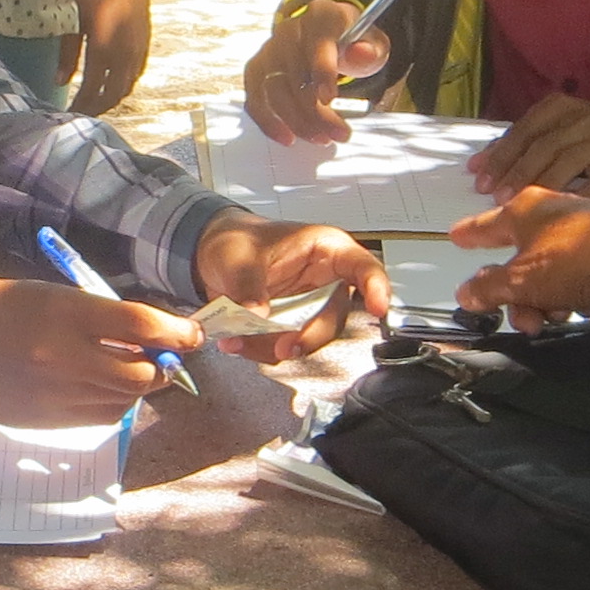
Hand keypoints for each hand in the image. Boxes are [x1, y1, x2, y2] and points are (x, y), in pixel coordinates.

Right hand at [0, 281, 197, 424]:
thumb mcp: (52, 295)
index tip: (193, 333)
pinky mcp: (50, 420)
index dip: (178, 331)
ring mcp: (59, 394)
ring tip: (130, 369)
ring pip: (127, 399)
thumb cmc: (0, 309)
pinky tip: (105, 388)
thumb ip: (100, 315)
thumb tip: (150, 337)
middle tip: (165, 355)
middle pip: (144, 372)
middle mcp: (68, 358)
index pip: (141, 326)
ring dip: (140, 385)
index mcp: (68, 314)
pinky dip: (117, 403)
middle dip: (164, 365)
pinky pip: (103, 417)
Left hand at [72, 0, 152, 115]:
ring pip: (127, 86)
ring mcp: (139, 49)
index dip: (80, 105)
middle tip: (81, 113)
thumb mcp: (73, 19)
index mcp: (105, 49)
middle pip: (112, 95)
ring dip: (111, 98)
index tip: (69, 113)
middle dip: (96, 108)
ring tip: (95, 102)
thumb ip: (67, 53)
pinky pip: (136, 73)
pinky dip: (124, 84)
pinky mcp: (146, 43)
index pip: (92, 90)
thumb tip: (59, 81)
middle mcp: (125, 54)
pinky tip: (113, 83)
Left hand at [188, 215, 390, 357]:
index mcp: (325, 249)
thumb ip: (249, 287)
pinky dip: (261, 350)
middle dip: (308, 337)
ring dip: (275, 347)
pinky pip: (285, 347)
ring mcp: (309, 306)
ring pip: (310, 339)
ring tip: (240, 338)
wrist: (212, 254)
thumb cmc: (236, 239)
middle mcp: (324, 280)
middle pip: (335, 318)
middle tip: (283, 347)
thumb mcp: (239, 257)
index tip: (377, 307)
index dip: (377, 287)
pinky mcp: (290, 325)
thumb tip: (257, 317)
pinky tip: (237, 340)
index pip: (363, 266)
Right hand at [241, 0, 390, 144]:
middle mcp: (290, 31)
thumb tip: (362, 53)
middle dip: (317, 112)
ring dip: (297, 121)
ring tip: (321, 138)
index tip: (330, 98)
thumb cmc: (350, 42)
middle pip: (296, 75)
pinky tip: (287, 138)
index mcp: (321, 17)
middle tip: (338, 134)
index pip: (317, 44)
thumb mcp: (372, 42)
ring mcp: (270, 50)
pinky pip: (255, 98)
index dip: (322, 71)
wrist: (328, 36)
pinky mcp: (257, 69)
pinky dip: (269, 122)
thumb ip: (372, 50)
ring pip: (275, 90)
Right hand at [448, 188, 589, 324]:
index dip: (467, 236)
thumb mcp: (519, 281)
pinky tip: (581, 302)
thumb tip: (467, 292)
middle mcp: (547, 214)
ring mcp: (575, 229)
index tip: (457, 238)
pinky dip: (573, 292)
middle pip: (517, 262)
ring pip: (546, 273)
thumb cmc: (576, 257)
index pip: (483, 226)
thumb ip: (488, 288)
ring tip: (557, 313)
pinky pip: (574, 275)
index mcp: (521, 212)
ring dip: (546, 300)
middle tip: (524, 318)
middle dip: (518, 298)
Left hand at [469, 91, 589, 199]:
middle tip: (493, 194)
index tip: (478, 175)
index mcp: (560, 109)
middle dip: (514, 171)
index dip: (500, 153)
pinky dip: (577, 197)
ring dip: (538, 184)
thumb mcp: (564, 122)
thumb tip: (487, 162)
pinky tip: (558, 212)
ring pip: (565, 162)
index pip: (524, 130)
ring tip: (517, 203)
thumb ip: (529, 139)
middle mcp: (580, 122)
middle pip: (541, 146)